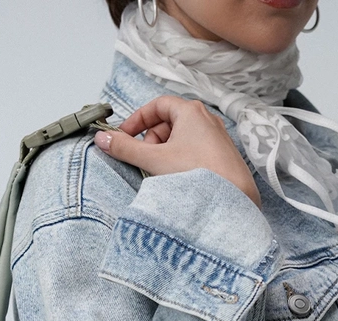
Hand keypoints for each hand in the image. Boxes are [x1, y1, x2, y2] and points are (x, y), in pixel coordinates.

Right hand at [94, 95, 261, 208]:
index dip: (137, 120)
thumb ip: (126, 148)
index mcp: (191, 111)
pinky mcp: (222, 155)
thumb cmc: (200, 174)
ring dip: (166, 153)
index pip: (156, 105)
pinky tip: (181, 179)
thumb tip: (103, 139)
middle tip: (147, 160)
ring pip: (181, 139)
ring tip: (164, 173)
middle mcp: (207, 119)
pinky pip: (195, 151)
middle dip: (152, 141)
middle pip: (168, 123)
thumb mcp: (154, 160)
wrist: (235, 198)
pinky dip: (181, 161)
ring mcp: (217, 137)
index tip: (125, 136)